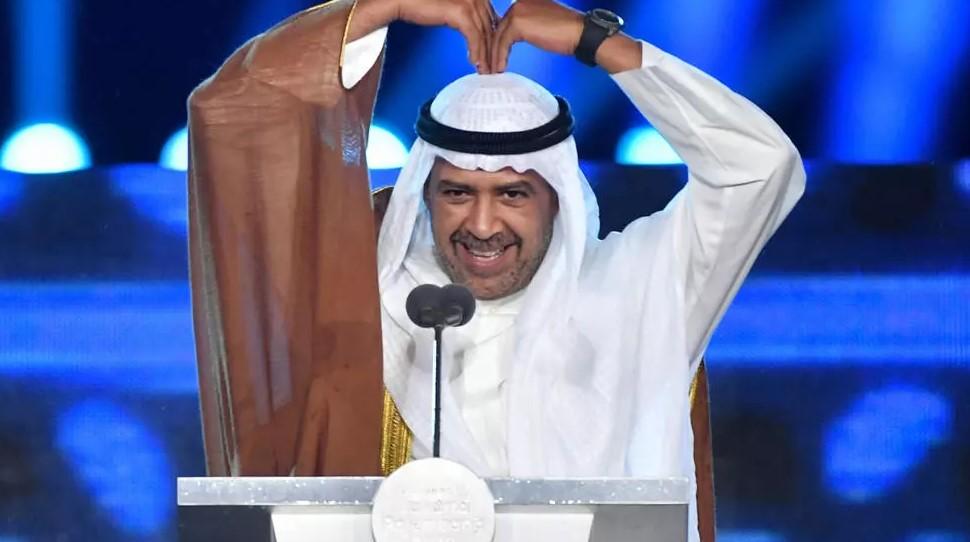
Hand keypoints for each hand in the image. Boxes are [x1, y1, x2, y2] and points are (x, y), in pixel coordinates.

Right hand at [352, 0, 498, 72]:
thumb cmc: (424, 4)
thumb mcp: (452, 10)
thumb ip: (466, 18)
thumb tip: (476, 34)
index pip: (492, 20)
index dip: (494, 41)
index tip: (495, 56)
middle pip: (490, 28)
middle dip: (492, 51)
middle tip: (493, 68)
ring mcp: (471, 2)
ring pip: (484, 34)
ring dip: (485, 55)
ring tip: (485, 71)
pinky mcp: (461, 12)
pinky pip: (474, 36)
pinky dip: (476, 52)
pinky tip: (475, 63)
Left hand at [490, 0, 583, 72]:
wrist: (580, 34)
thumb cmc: (566, 32)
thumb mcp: (541, 25)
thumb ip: (526, 27)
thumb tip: (510, 40)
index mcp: (524, 1)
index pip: (504, 21)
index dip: (496, 40)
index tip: (492, 55)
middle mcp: (518, 2)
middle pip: (498, 28)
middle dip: (492, 49)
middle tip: (488, 65)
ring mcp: (517, 11)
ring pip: (498, 37)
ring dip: (493, 56)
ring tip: (493, 70)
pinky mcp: (518, 24)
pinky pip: (502, 43)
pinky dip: (499, 57)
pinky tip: (500, 68)